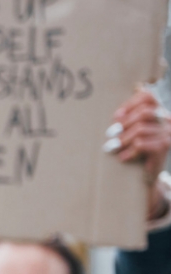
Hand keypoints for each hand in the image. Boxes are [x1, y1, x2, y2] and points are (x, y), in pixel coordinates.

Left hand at [105, 89, 170, 220]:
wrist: (150, 176)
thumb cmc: (138, 152)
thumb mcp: (133, 132)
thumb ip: (129, 119)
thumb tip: (117, 106)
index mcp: (160, 112)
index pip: (148, 97)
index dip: (130, 103)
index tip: (115, 117)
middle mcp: (168, 120)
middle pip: (144, 112)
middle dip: (124, 123)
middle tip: (110, 135)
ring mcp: (168, 133)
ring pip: (141, 129)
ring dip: (123, 139)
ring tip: (112, 148)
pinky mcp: (165, 147)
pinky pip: (141, 144)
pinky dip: (129, 151)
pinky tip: (122, 158)